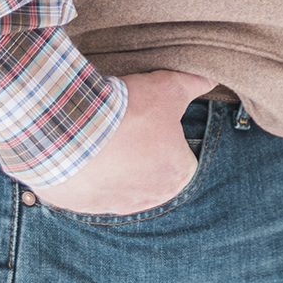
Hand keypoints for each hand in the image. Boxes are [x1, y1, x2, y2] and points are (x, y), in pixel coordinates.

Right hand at [22, 67, 216, 213]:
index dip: (169, 132)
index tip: (154, 118)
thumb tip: (208, 77)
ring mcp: (114, 205)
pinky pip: (89, 188)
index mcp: (177, 176)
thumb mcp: (170, 88)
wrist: (75, 131)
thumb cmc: (130, 113)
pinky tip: (82, 147)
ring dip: (114, 162)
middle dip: (142, 149)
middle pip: (151, 169)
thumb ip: (194, 84)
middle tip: (128, 123)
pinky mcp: (83, 205)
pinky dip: (86, 170)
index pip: (183, 155)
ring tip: (103, 134)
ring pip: (119, 181)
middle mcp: (149, 199)